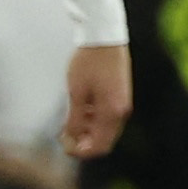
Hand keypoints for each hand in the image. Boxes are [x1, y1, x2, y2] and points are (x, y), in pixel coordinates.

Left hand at [62, 44, 131, 161]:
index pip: (99, 146)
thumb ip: (75, 120)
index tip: (65, 146)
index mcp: (111, 112)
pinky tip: (80, 110)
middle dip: (84, 142)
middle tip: (64, 136)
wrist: (104, 37)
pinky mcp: (120, 95)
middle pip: (104, 140)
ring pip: (105, 129)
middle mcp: (121, 111)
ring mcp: (122, 103)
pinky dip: (93, 119)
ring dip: (88, 130)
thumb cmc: (89, 62)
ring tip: (69, 121)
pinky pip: (108, 116)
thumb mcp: (76, 93)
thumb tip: (72, 139)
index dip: (81, 151)